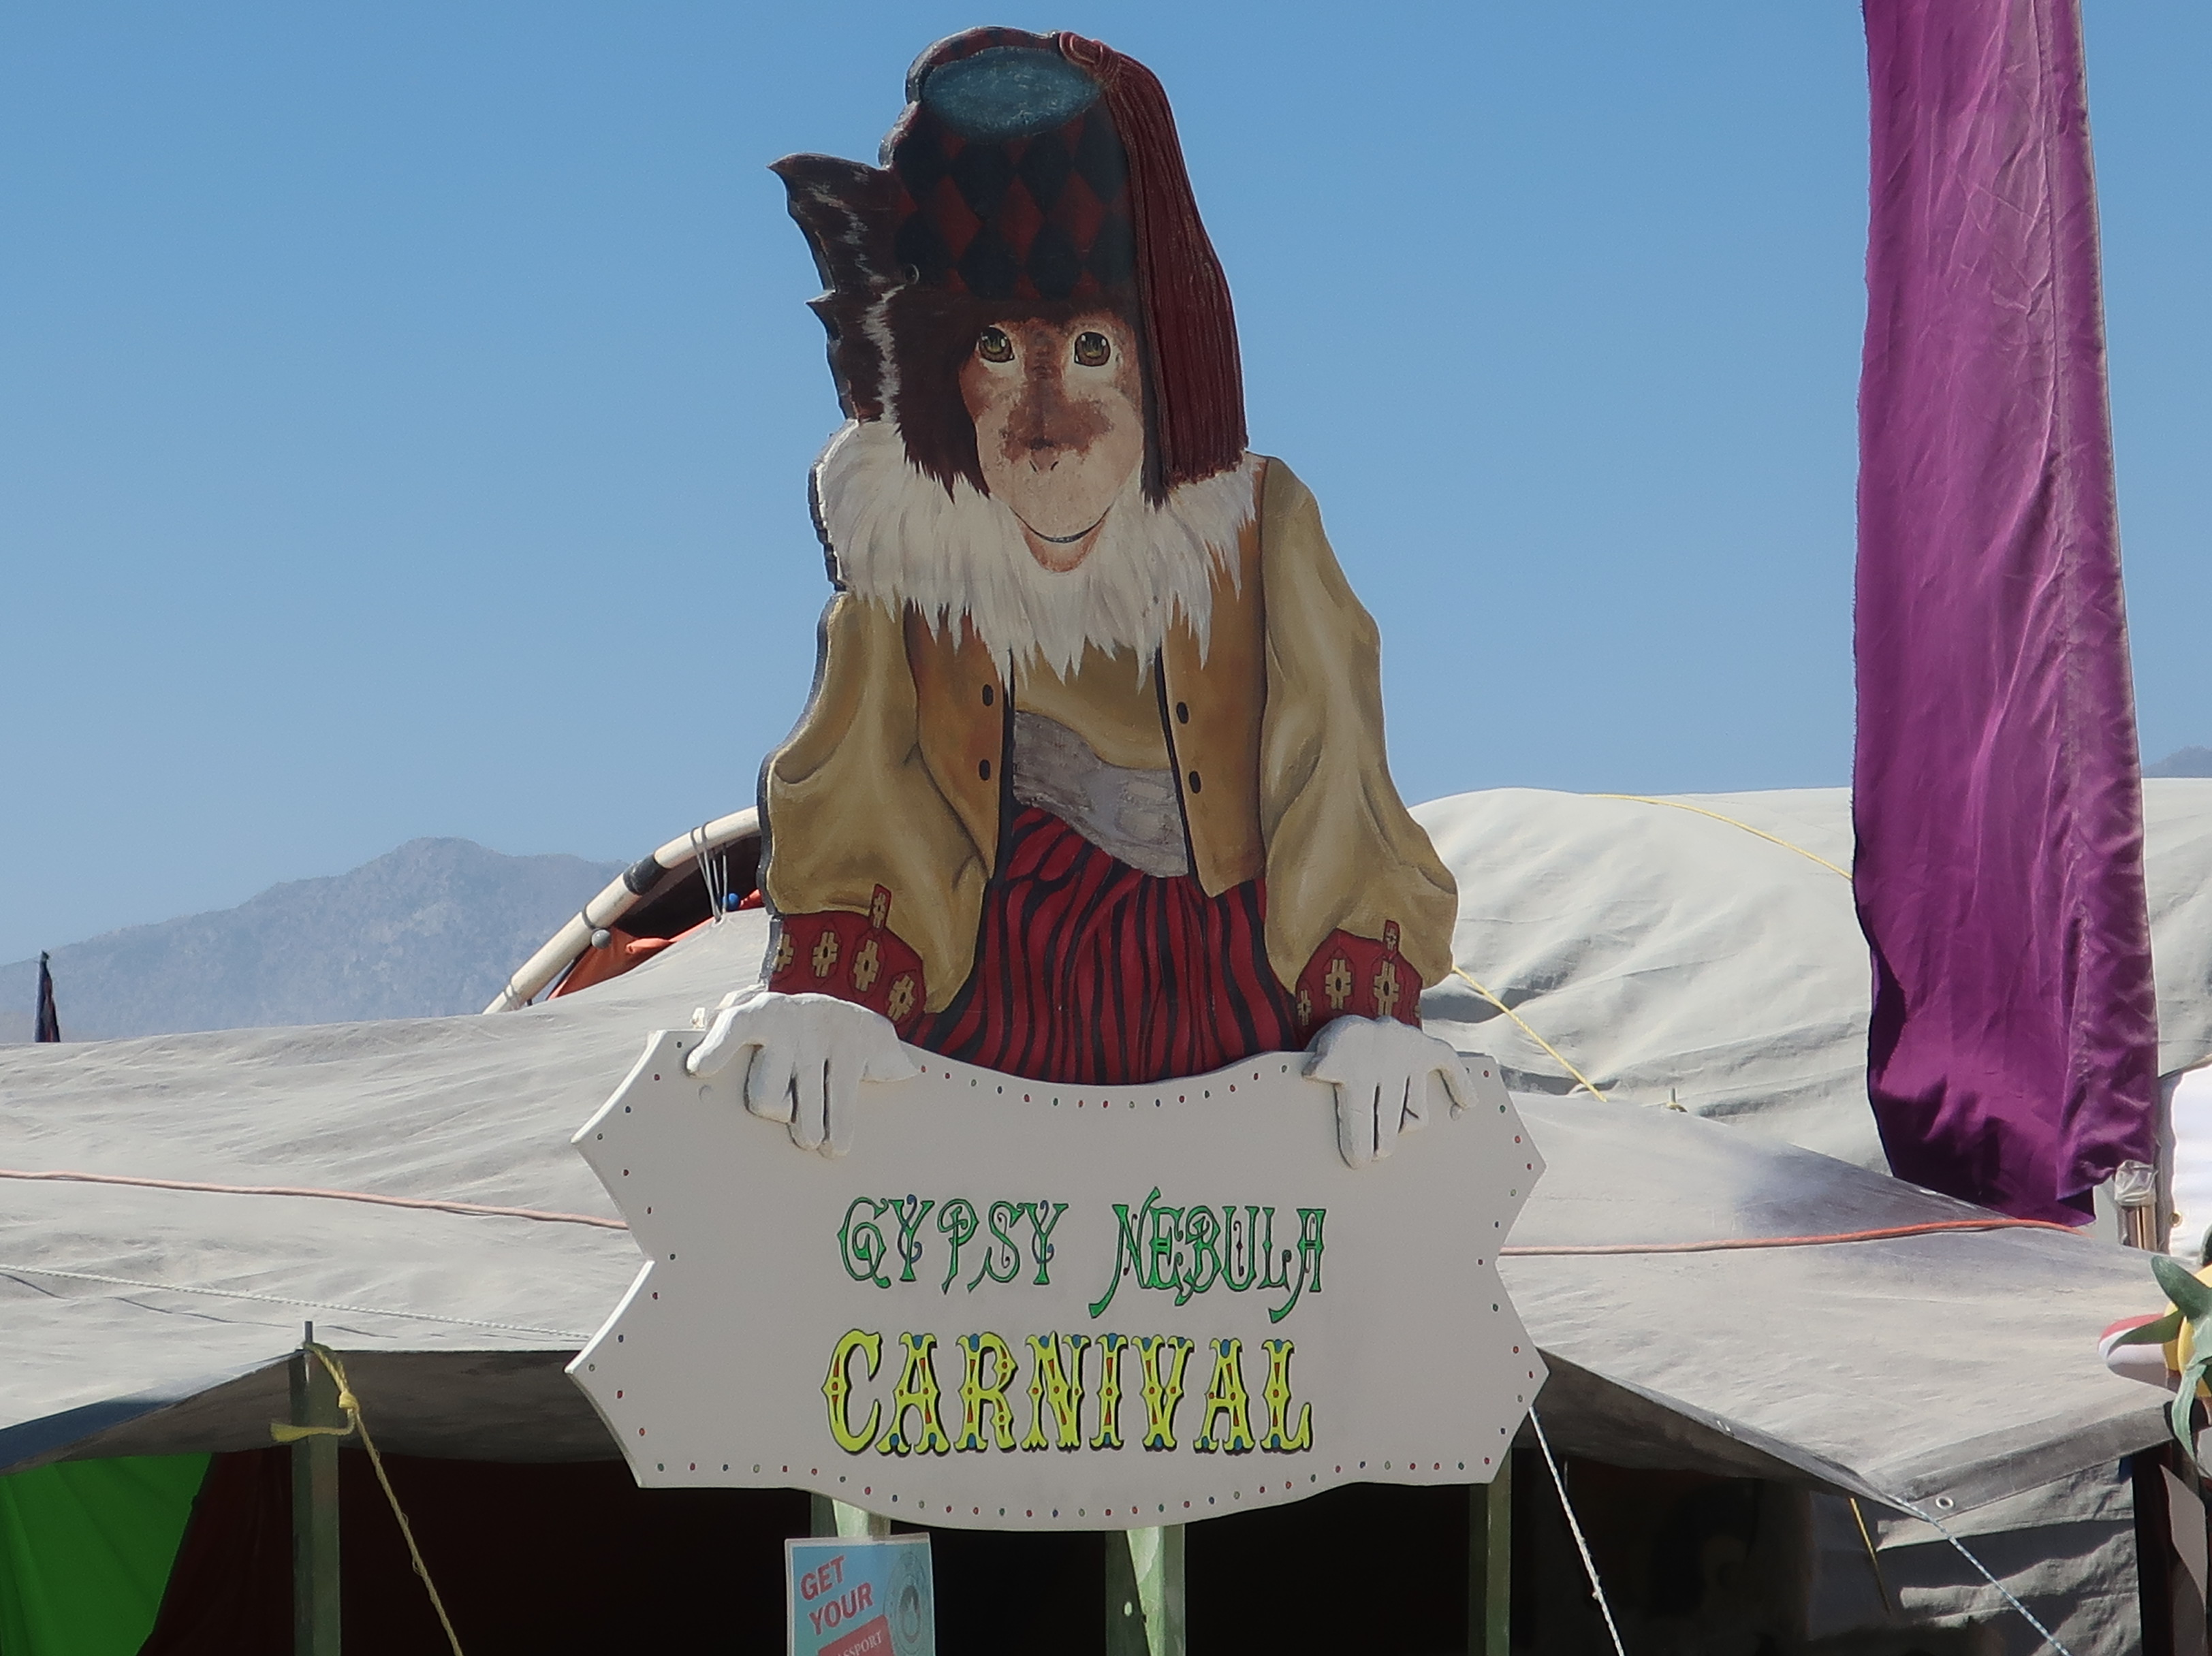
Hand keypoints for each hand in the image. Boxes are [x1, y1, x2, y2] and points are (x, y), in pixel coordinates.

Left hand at [685, 989, 918, 1156]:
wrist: (858, 1021)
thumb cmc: (793, 1031)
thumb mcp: (759, 1020)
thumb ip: (723, 1026)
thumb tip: (700, 1023)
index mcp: (758, 1014)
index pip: (735, 1025)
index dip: (717, 1047)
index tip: (698, 1068)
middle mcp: (790, 1022)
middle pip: (766, 1094)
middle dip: (775, 1110)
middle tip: (781, 1113)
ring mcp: (824, 1035)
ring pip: (806, 1107)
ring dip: (809, 1130)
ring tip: (810, 1141)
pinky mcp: (855, 1049)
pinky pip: (841, 1104)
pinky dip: (839, 1130)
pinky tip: (836, 1145)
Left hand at [1305, 1017, 1477, 1168]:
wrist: (1349, 1011)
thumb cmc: (1334, 1047)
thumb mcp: (1317, 1052)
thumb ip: (1321, 1063)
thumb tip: (1313, 1071)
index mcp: (1351, 1058)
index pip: (1356, 1111)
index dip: (1357, 1141)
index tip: (1358, 1162)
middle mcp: (1384, 1055)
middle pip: (1387, 1115)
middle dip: (1380, 1142)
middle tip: (1371, 1158)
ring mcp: (1407, 1050)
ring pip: (1415, 1109)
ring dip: (1405, 1127)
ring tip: (1389, 1138)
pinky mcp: (1425, 1046)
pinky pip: (1447, 1064)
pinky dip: (1460, 1083)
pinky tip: (1464, 1105)